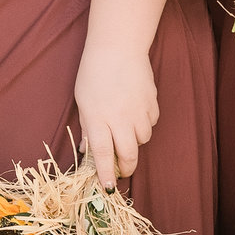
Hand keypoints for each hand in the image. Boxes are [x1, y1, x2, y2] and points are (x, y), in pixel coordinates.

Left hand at [73, 45, 158, 183]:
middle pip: (128, 154)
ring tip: (125, 132)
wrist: (118, 47)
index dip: (106, 173)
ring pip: (142, 139)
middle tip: (122, 172)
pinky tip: (135, 113)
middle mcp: (120, 118)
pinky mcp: (152, 103)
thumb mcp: (82, 101)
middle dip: (126, 168)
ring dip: (134, 142)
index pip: (102, 154)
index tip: (108, 187)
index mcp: (98, 118)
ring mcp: (138, 110)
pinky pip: (151, 123)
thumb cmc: (93, 73)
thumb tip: (87, 151)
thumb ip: (87, 127)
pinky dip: (144, 124)